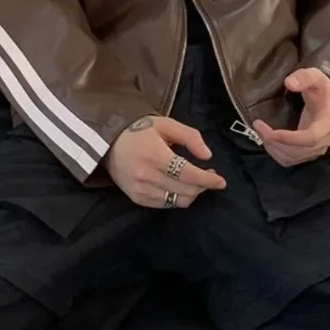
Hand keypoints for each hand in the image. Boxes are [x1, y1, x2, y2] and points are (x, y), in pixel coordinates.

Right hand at [105, 116, 226, 207]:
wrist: (108, 141)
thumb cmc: (140, 130)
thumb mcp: (167, 125)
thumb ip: (190, 137)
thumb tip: (208, 156)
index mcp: (154, 155)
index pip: (188, 174)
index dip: (208, 179)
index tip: (221, 180)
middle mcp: (146, 176)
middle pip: (186, 190)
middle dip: (203, 186)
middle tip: (210, 176)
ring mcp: (140, 190)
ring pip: (177, 201)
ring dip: (192, 194)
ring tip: (197, 182)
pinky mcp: (137, 198)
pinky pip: (165, 204)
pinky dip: (177, 198)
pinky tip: (180, 186)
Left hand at [254, 68, 329, 166]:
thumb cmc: (322, 89)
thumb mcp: (316, 77)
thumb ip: (304, 77)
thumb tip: (289, 83)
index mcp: (329, 123)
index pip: (310, 138)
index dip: (288, 138)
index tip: (269, 131)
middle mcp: (325, 141)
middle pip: (298, 150)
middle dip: (274, 141)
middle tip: (257, 125)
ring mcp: (317, 150)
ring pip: (291, 157)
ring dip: (273, 147)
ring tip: (260, 130)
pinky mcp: (308, 154)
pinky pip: (289, 160)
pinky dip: (275, 152)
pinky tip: (267, 139)